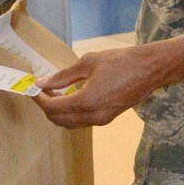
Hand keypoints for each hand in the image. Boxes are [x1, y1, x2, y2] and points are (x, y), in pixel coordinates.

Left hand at [35, 37, 183, 127]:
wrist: (151, 69)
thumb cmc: (121, 61)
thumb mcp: (88, 62)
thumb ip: (62, 76)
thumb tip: (42, 82)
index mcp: (86, 102)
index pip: (52, 108)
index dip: (39, 99)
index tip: (32, 87)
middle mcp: (92, 117)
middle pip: (58, 120)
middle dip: (45, 106)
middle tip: (40, 89)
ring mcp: (100, 120)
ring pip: (69, 123)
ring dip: (57, 111)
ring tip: (53, 92)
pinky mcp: (106, 119)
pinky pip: (80, 121)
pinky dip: (70, 112)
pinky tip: (69, 95)